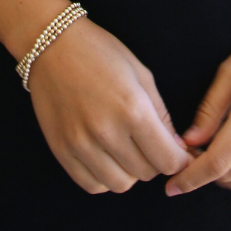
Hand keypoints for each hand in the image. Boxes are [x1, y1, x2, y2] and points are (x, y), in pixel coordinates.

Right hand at [27, 17, 191, 193]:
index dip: (179, 160)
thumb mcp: (141, 74)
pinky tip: (106, 156)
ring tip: (127, 149)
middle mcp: (107, 132)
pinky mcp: (61, 151)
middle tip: (150, 143)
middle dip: (155, 161)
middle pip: (147, 173)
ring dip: (130, 172)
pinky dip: (105, 177)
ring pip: (120, 184)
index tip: (178, 152)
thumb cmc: (100, 53)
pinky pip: (92, 184)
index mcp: (132, 109)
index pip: (168, 160)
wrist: (52, 45)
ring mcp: (81, 144)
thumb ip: (161, 115)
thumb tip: (177, 148)